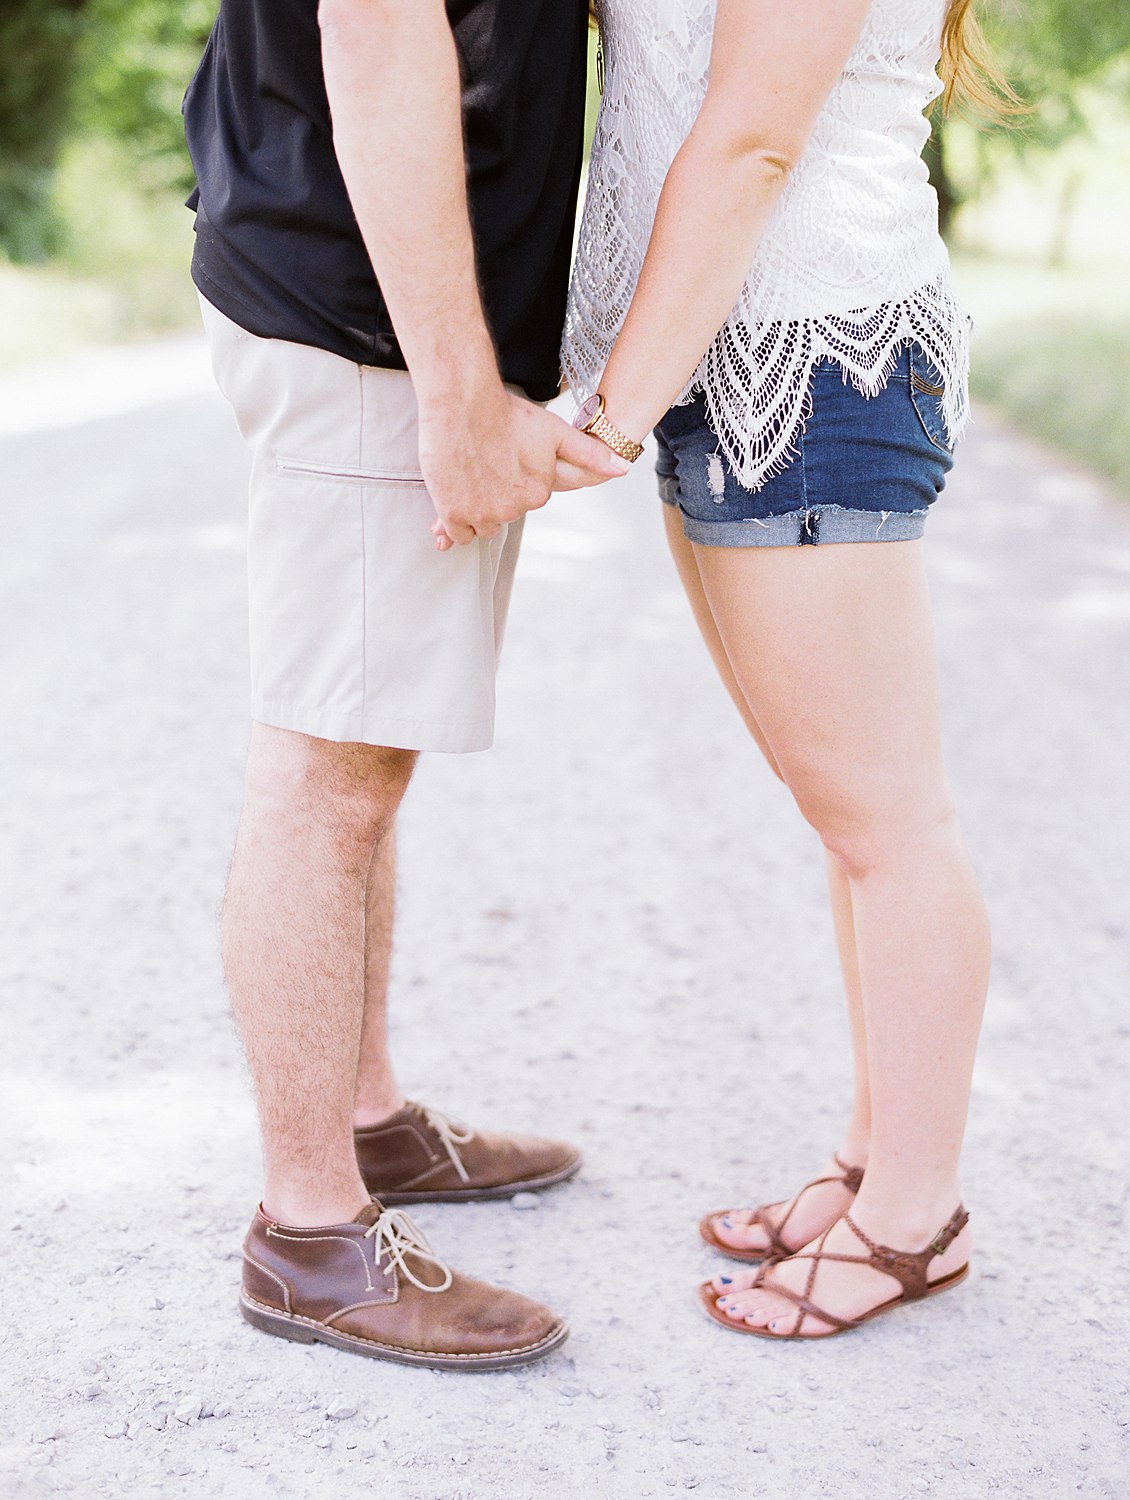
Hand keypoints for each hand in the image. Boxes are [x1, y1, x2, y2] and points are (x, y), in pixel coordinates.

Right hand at [423, 391, 630, 551]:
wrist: (463, 402)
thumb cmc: (507, 413)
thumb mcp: (556, 432)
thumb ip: (590, 455)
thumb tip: (624, 469)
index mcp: (538, 493)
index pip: (525, 500)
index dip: (513, 480)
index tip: (503, 459)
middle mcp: (512, 509)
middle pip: (501, 514)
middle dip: (493, 496)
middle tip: (483, 464)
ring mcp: (482, 514)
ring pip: (478, 525)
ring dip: (472, 509)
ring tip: (468, 475)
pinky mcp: (453, 513)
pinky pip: (455, 532)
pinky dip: (452, 521)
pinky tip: (453, 495)